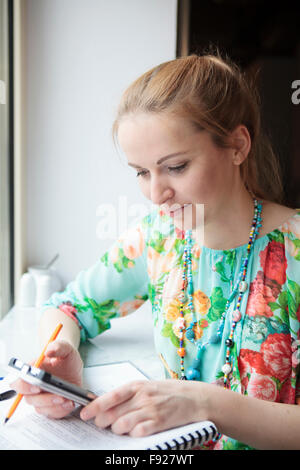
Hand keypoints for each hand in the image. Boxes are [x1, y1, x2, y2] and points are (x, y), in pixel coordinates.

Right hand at [10, 340, 82, 418]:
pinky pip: (52, 413)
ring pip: (41, 407)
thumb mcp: (66, 349)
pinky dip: (61, 410)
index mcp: (31, 372)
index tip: (37, 385)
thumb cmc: (65, 358)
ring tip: (67, 399)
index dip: (24, 386)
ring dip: (54, 405)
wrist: (73, 368)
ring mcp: (41, 398)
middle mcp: (33, 387)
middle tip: (58, 395)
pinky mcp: (50, 407)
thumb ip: (58, 346)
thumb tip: (49, 350)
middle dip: (43, 399)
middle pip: (29, 399)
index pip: (18, 382)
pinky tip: (70, 403)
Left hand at [80, 379, 207, 436]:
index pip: (110, 396)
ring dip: (118, 430)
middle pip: (113, 413)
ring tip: (121, 429)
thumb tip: (104, 405)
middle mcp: (142, 396)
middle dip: (103, 422)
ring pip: (122, 425)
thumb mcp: (147, 387)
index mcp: (137, 386)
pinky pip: (138, 433)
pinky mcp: (160, 422)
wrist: (194, 397)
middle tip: (103, 425)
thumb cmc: (168, 392)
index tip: (84, 413)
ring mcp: (151, 409)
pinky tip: (135, 433)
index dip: (95, 406)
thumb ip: (128, 396)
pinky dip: (133, 435)